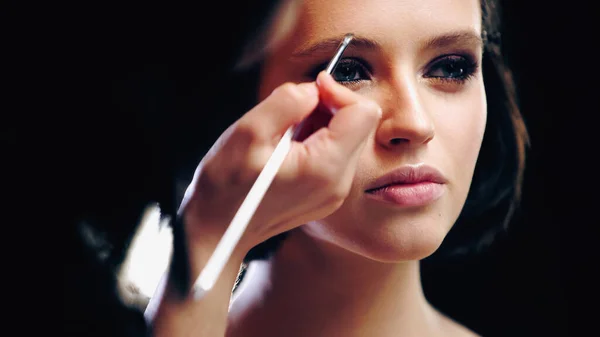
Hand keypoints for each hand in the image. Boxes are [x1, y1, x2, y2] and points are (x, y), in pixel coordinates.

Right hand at [180, 71, 381, 255]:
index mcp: (326, 168)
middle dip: (328, 108)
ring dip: (320, 124)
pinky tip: (288, 148)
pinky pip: (335, 155)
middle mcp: (338, 184)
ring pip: (347, 138)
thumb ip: (287, 102)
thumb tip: (313, 90)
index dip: (337, 92)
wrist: (219, 227)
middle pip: (358, 125)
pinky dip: (316, 141)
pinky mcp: (326, 195)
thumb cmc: (226, 185)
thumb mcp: (250, 131)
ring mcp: (334, 192)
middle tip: (291, 114)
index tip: (310, 91)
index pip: (363, 113)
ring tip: (285, 134)